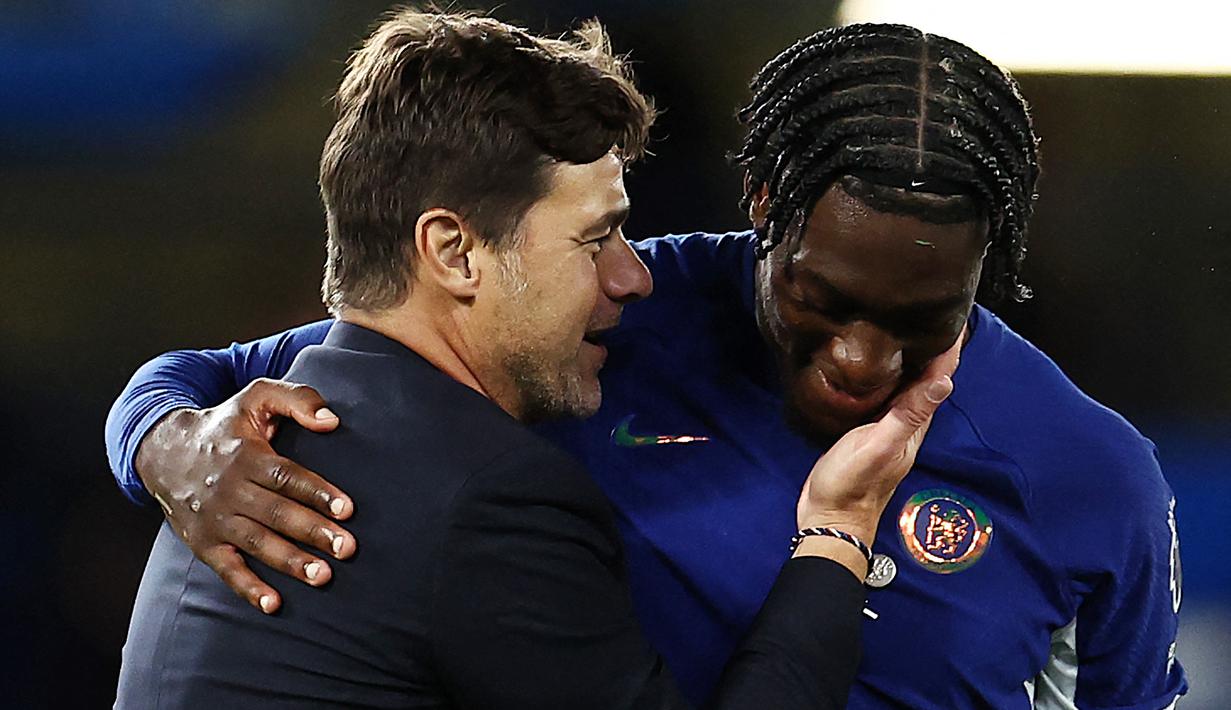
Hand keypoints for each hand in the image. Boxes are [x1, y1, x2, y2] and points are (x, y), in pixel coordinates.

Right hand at [135, 378, 355, 613]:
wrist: (163, 450)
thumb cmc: (226, 424)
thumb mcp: (257, 396)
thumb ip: (298, 399)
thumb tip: (332, 420)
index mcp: (246, 455)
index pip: (286, 476)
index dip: (317, 492)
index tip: (347, 509)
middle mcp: (229, 489)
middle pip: (277, 513)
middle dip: (313, 531)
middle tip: (347, 548)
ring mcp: (215, 519)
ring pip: (258, 543)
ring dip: (291, 562)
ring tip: (324, 576)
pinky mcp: (204, 543)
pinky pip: (227, 569)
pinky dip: (248, 588)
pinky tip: (273, 604)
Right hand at [796, 333, 962, 548]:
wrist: (829, 519)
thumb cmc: (851, 485)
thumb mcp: (880, 446)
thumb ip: (908, 415)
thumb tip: (944, 381)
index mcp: (914, 425)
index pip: (938, 379)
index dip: (948, 351)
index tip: (955, 318)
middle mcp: (906, 424)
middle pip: (926, 380)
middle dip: (934, 349)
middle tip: (937, 316)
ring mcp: (887, 429)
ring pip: (906, 387)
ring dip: (914, 361)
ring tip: (911, 331)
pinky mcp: (866, 432)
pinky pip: (885, 397)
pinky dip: (889, 377)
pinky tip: (878, 367)